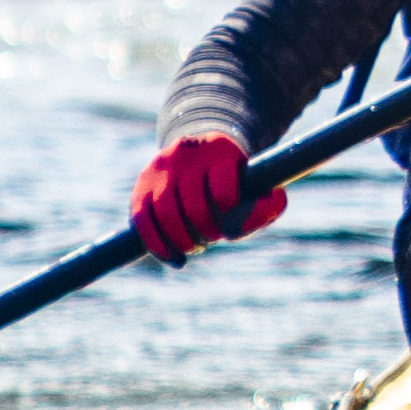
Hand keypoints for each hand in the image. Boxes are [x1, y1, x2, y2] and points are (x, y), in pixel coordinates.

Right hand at [128, 131, 275, 264]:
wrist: (204, 153)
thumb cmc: (239, 180)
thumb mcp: (262, 186)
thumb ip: (269, 207)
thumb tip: (237, 231)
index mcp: (221, 151)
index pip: (223, 183)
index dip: (226, 206)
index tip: (230, 221)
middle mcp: (188, 155)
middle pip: (191, 204)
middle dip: (204, 230)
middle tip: (211, 239)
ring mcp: (161, 168)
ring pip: (163, 212)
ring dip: (180, 240)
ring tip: (194, 248)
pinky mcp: (142, 184)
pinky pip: (142, 219)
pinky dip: (156, 245)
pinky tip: (174, 258)